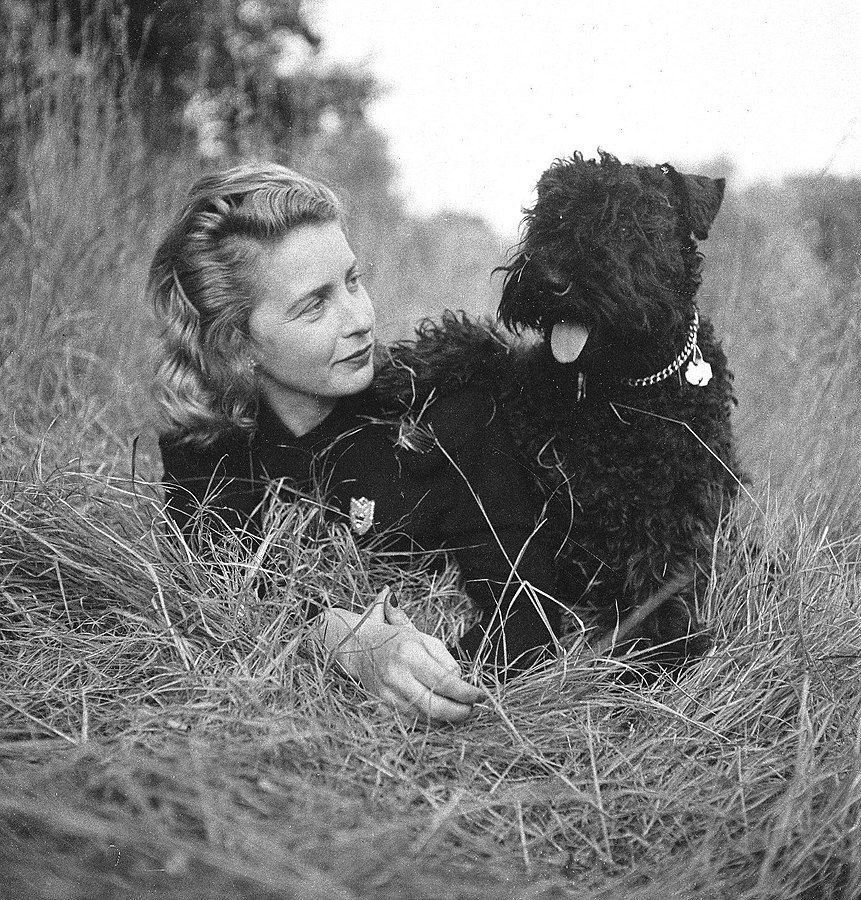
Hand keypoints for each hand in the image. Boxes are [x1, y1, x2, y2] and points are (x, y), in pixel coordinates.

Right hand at [321, 588, 482, 722]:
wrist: (359, 647)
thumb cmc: (395, 640)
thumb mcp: (423, 638)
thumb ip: (445, 659)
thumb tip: (460, 682)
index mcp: (408, 654)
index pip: (444, 682)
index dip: (465, 693)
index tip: (479, 695)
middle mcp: (396, 677)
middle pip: (434, 706)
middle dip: (458, 712)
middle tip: (471, 708)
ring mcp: (387, 696)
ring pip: (424, 718)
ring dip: (445, 718)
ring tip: (457, 709)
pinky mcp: (381, 708)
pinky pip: (411, 722)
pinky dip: (428, 721)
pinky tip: (437, 713)